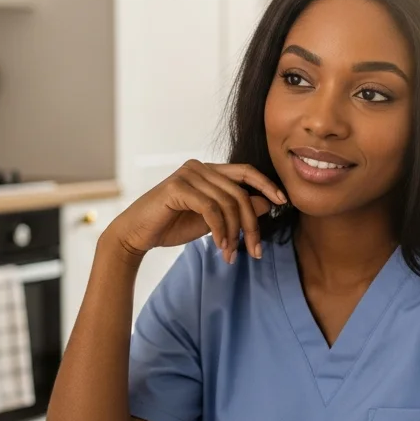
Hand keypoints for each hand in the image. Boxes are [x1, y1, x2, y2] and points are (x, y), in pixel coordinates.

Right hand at [107, 160, 287, 263]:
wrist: (136, 235)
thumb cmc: (172, 226)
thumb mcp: (212, 220)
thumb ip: (235, 210)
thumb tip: (267, 204)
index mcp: (208, 170)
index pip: (246, 171)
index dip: (266, 185)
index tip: (283, 202)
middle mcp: (199, 166)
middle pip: (240, 192)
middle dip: (252, 224)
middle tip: (256, 250)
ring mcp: (188, 174)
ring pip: (228, 203)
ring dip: (234, 233)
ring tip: (231, 254)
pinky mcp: (178, 188)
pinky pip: (211, 209)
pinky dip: (220, 230)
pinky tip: (220, 246)